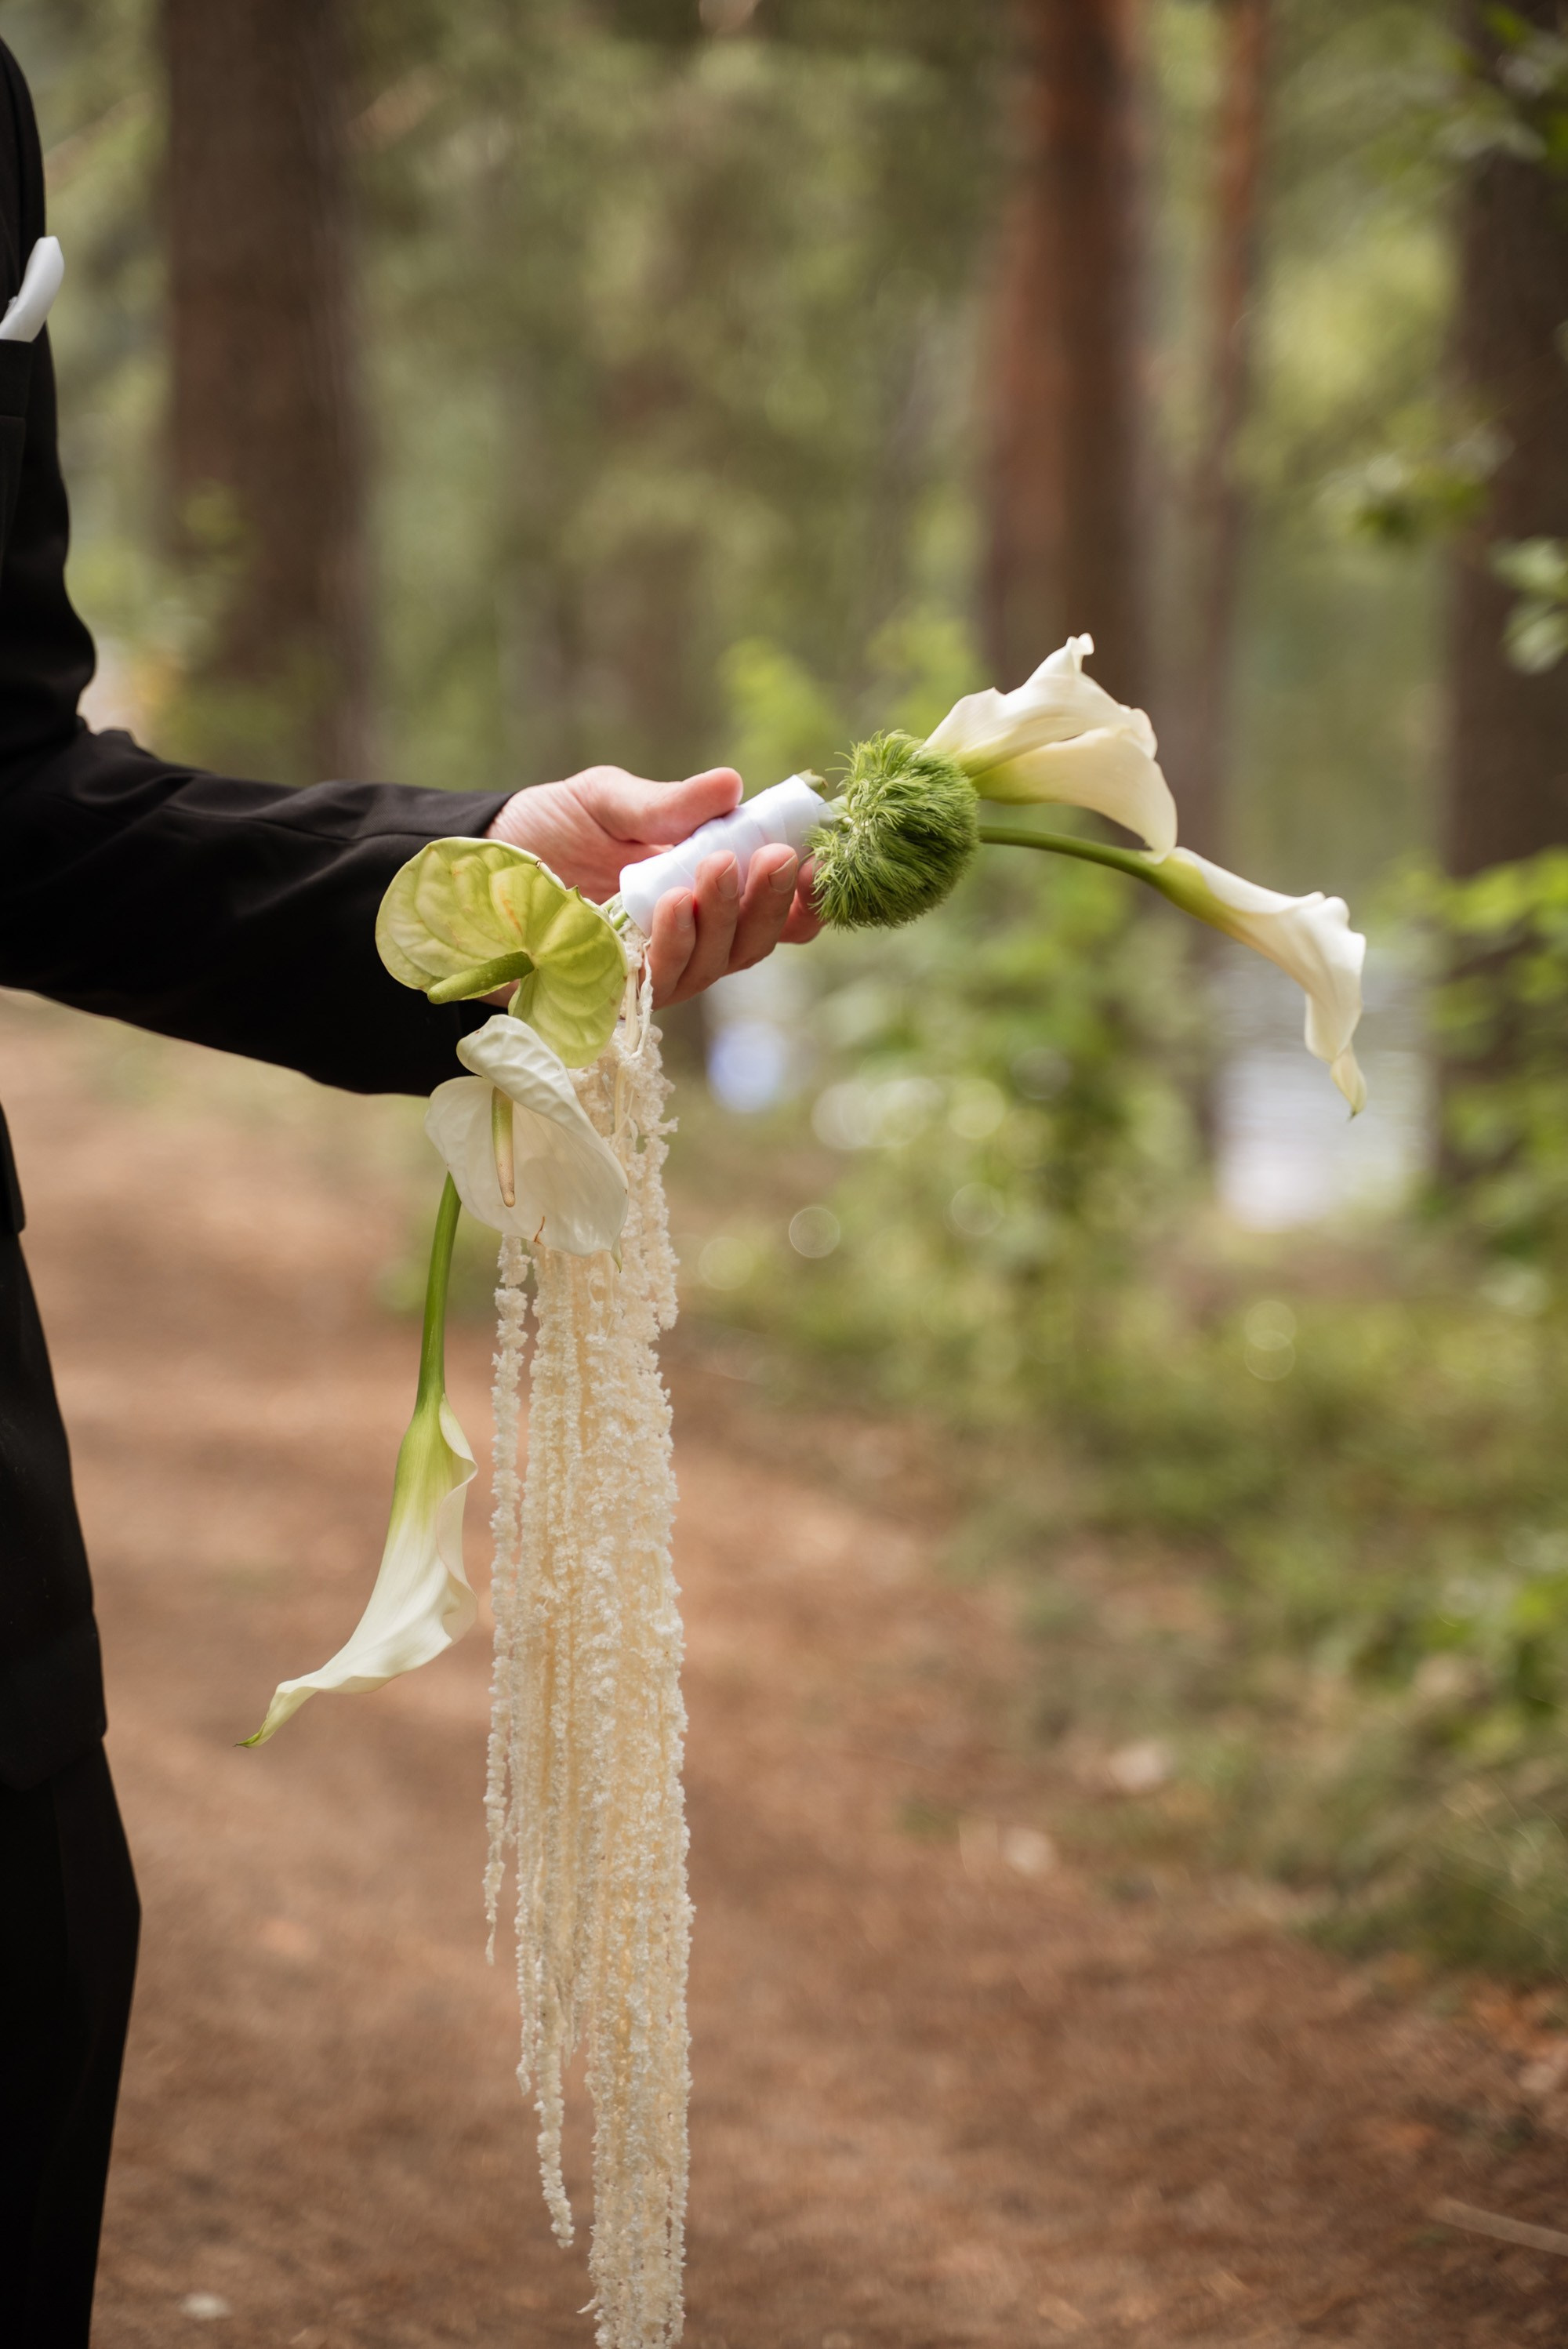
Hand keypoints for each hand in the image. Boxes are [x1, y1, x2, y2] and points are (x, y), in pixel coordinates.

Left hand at [486, 764, 820, 1005]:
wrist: (469, 867)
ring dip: (722, 919)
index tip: (816, 863)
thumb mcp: (606, 801)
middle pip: (752, 942)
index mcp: (700, 893)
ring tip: (717, 868)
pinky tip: (674, 906)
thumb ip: (666, 805)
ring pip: (713, 965)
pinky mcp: (611, 997)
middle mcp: (685, 940)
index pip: (770, 911)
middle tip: (773, 858)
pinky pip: (658, 983)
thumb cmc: (544, 830)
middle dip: (769, 903)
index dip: (802, 898)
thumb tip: (732, 786)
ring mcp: (649, 971)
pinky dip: (673, 945)